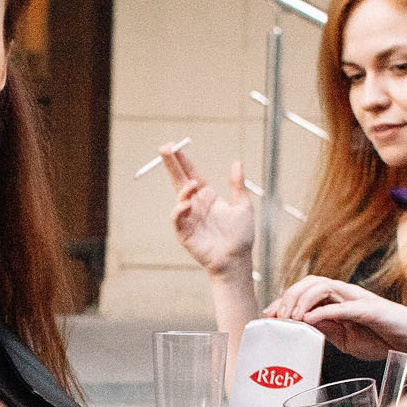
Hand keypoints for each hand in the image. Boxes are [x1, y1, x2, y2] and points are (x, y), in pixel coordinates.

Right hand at [166, 144, 255, 283]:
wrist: (236, 260)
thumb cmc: (241, 236)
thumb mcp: (243, 206)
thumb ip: (237, 185)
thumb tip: (237, 162)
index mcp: (208, 197)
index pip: (192, 174)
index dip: (183, 161)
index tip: (175, 146)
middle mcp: (196, 205)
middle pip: (179, 180)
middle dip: (171, 165)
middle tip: (164, 148)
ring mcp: (189, 218)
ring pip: (178, 198)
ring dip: (183, 189)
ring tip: (192, 185)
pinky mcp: (184, 233)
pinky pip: (177, 218)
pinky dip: (179, 209)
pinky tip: (186, 204)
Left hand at [266, 275, 406, 360]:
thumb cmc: (382, 338)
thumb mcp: (346, 339)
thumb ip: (327, 330)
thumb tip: (304, 326)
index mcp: (338, 300)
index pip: (306, 291)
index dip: (285, 299)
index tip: (269, 315)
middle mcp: (346, 294)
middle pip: (310, 283)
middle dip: (289, 296)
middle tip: (277, 316)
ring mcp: (357, 299)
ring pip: (322, 287)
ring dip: (302, 300)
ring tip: (292, 318)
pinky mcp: (370, 309)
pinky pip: (342, 306)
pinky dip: (323, 312)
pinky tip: (309, 321)